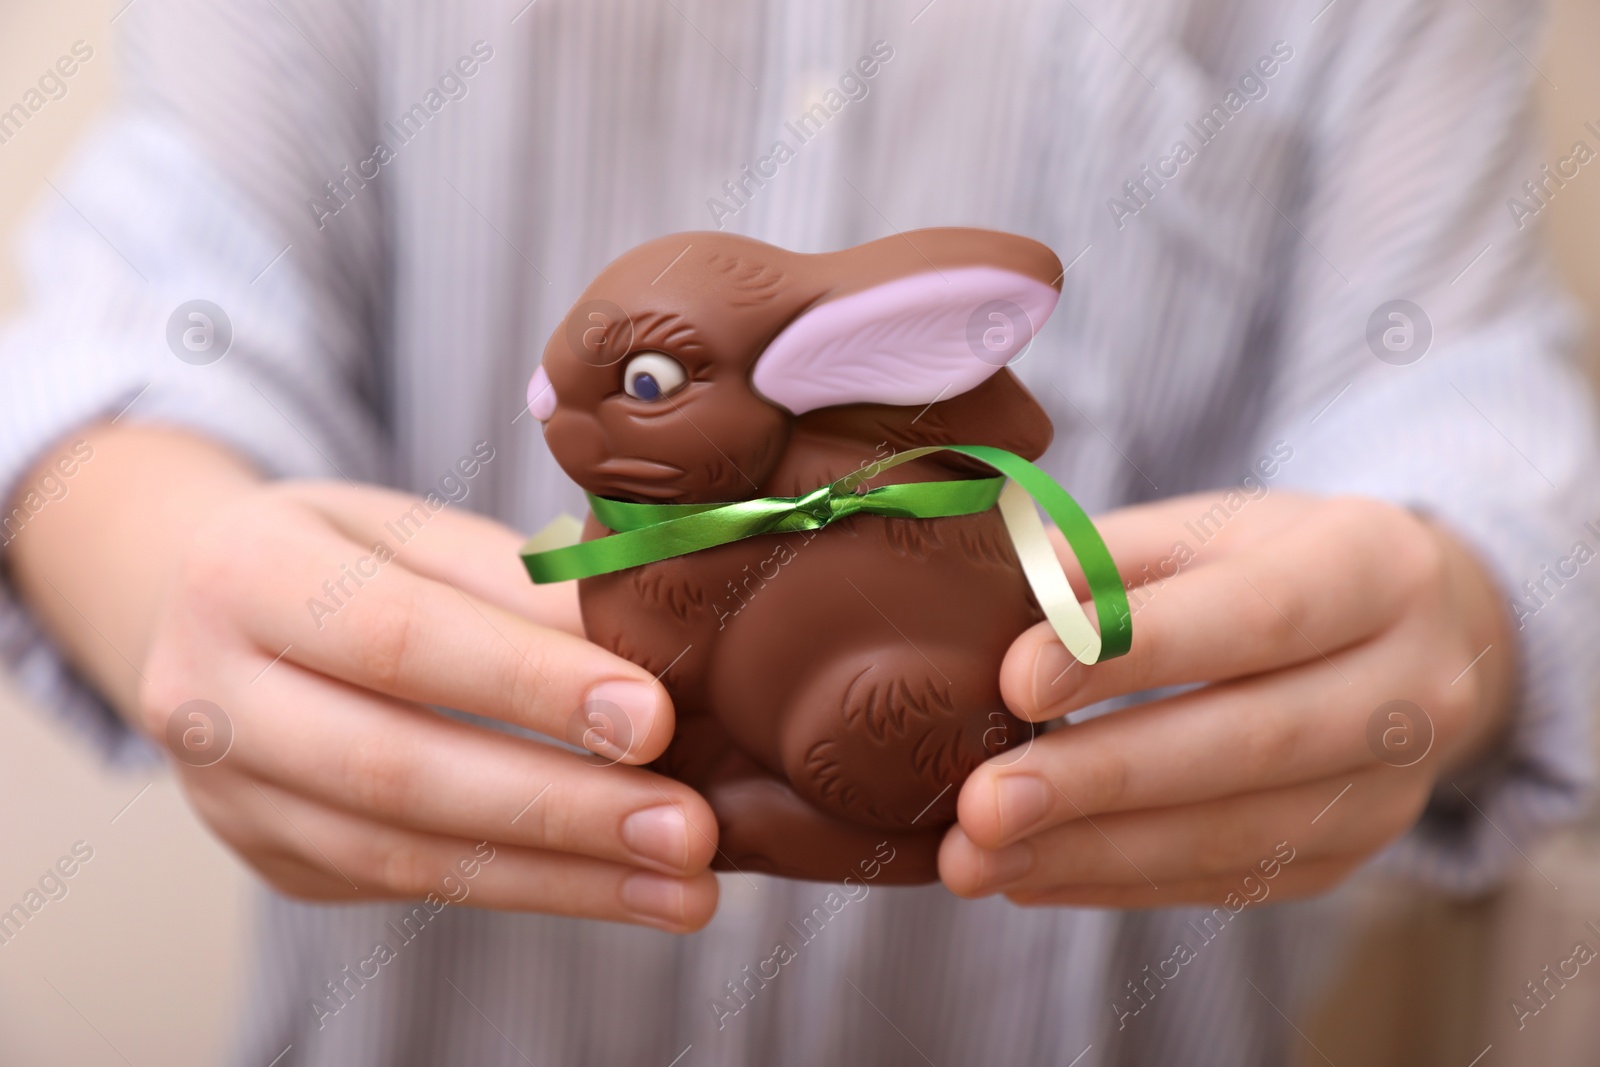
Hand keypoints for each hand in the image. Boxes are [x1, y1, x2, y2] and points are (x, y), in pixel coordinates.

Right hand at [10, 426, 719, 930]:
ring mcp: (230, 795)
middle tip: (687, 829)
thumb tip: (658, 647)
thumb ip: (523, 584)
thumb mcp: (419, 531)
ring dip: (561, 876)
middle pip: (396, 767)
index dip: (528, 685)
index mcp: (247, 572)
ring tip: (682, 887)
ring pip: (404, 855)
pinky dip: (528, 889)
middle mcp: (210, 693)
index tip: (652, 717)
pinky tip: (622, 888)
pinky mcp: (273, 858)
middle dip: (559, 807)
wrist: (209, 610)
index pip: (399, 638)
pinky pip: (408, 886)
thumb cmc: (346, 555)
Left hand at [939, 491, 1514, 906]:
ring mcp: (1388, 790)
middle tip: (983, 801)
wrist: (1411, 639)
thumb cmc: (1275, 567)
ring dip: (1092, 851)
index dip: (1136, 651)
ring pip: (1233, 834)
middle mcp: (1408, 688)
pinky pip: (1222, 881)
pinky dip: (1115, 880)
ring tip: (978, 858)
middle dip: (1101, 777)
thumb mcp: (1207, 530)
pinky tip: (1029, 873)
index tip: (1018, 680)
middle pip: (1248, 742)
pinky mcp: (1346, 859)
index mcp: (1375, 567)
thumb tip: (996, 598)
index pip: (1256, 615)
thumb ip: (1107, 559)